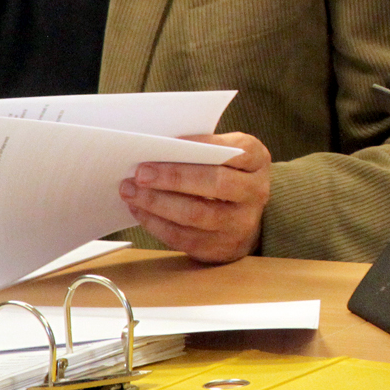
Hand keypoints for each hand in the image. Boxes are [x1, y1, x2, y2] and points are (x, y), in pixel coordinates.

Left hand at [119, 132, 270, 263]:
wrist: (242, 219)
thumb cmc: (225, 177)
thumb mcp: (227, 157)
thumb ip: (204, 149)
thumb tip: (158, 148)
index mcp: (258, 162)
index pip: (237, 150)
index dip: (205, 144)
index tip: (170, 142)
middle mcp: (256, 192)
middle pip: (216, 183)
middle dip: (174, 177)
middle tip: (141, 173)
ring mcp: (241, 223)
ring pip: (196, 214)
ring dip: (157, 202)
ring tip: (130, 191)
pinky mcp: (221, 248)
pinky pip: (184, 237)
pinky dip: (156, 223)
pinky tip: (139, 209)